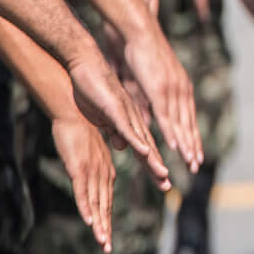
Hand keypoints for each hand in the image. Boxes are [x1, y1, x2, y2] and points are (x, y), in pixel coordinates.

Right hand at [49, 115, 117, 252]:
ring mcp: (91, 171)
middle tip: (107, 249)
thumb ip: (92, 167)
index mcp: (105, 171)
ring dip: (98, 223)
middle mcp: (102, 174)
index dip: (105, 219)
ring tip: (102, 242)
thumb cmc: (81, 131)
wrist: (75, 112)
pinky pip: (83, 191)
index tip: (106, 238)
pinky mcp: (80, 167)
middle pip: (104, 206)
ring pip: (96, 203)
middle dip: (105, 228)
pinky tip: (89, 221)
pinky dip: (87, 207)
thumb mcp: (89, 154)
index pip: (106, 200)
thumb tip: (92, 176)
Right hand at [67, 54, 171, 189]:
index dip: (154, 166)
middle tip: (167, 187)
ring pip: (143, 139)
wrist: (86, 65)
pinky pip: (128, 126)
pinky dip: (136, 139)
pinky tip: (145, 152)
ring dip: (153, 158)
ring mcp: (126, 113)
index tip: (163, 184)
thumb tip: (125, 148)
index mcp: (131, 123)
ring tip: (163, 175)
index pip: (145, 148)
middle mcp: (133, 119)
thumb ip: (117, 131)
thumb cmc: (94, 90)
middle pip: (149, 148)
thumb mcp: (106, 117)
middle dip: (157, 168)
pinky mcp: (116, 107)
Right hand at [119, 30, 203, 172]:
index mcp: (178, 88)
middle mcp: (180, 90)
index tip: (195, 155)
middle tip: (196, 166)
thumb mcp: (146, 81)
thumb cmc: (140, 53)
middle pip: (188, 124)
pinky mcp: (159, 88)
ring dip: (186, 144)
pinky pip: (166, 114)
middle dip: (193, 145)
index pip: (187, 118)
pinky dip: (171, 131)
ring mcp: (171, 90)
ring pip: (180, 123)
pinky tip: (175, 146)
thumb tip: (146, 116)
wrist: (139, 31)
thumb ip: (147, 100)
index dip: (191, 137)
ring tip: (190, 162)